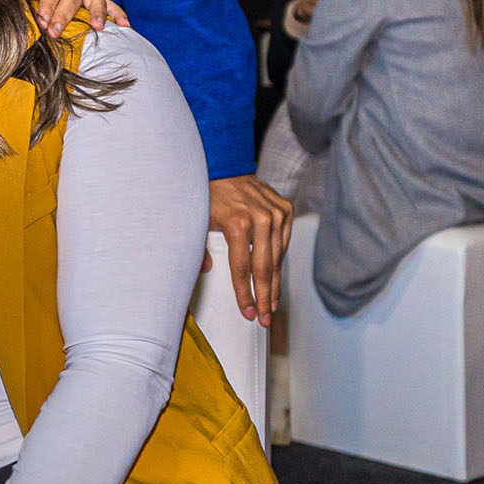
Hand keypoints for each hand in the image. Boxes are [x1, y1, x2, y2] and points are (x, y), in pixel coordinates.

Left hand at [207, 174, 292, 325]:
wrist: (223, 165)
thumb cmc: (207, 194)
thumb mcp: (198, 220)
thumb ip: (200, 247)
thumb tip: (205, 271)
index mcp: (237, 223)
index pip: (242, 268)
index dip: (245, 293)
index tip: (248, 312)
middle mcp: (261, 219)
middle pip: (264, 268)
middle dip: (264, 297)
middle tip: (264, 318)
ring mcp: (276, 213)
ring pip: (277, 258)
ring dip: (274, 284)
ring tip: (272, 305)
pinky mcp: (285, 209)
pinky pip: (284, 242)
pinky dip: (279, 260)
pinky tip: (275, 278)